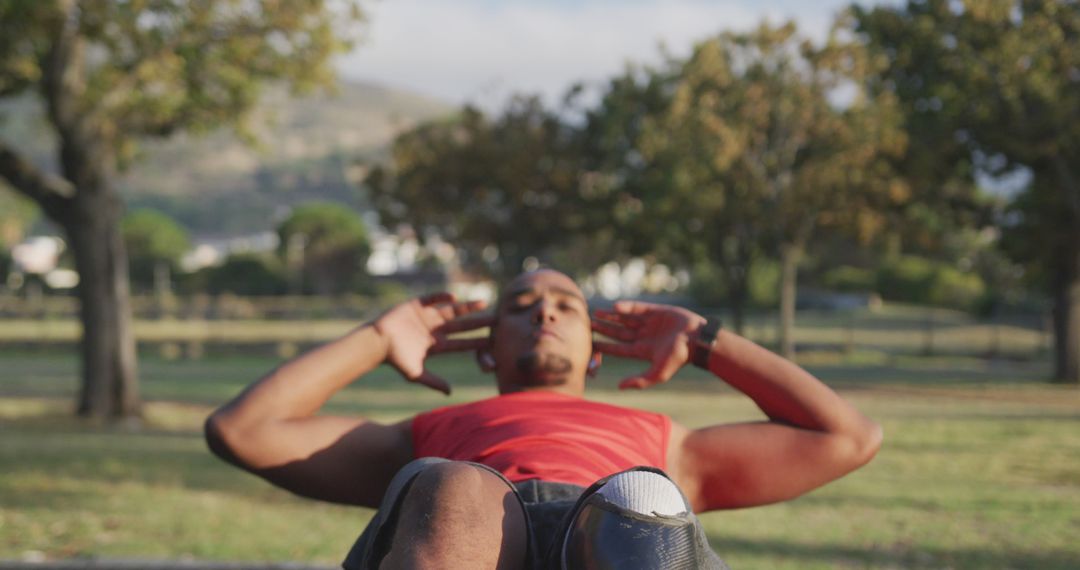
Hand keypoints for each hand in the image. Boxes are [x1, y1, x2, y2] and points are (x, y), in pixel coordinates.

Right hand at [373, 292, 491, 393]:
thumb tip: (450, 393)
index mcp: (437, 346)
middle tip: (498, 319)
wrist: (376, 343)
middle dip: (479, 323)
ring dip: (467, 307)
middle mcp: (435, 330)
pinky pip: (432, 298)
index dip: (477, 342)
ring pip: (451, 310)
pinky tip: (454, 296)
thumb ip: (434, 381)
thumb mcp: (416, 374)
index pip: (462, 344)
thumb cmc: (395, 359)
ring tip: (484, 302)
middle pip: (462, 325)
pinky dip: (441, 296)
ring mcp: (427, 316)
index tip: (493, 342)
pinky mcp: (416, 305)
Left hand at [592, 300, 705, 389]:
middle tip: (588, 325)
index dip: (604, 346)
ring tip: (596, 313)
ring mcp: (649, 323)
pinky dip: (626, 308)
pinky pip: (637, 308)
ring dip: (611, 316)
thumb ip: (639, 381)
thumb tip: (619, 387)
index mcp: (642, 351)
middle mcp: (644, 337)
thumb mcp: (658, 373)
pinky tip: (614, 307)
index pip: (619, 349)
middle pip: (618, 333)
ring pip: (625, 319)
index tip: (590, 344)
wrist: (696, 339)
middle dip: (604, 329)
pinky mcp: (656, 311)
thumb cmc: (678, 358)